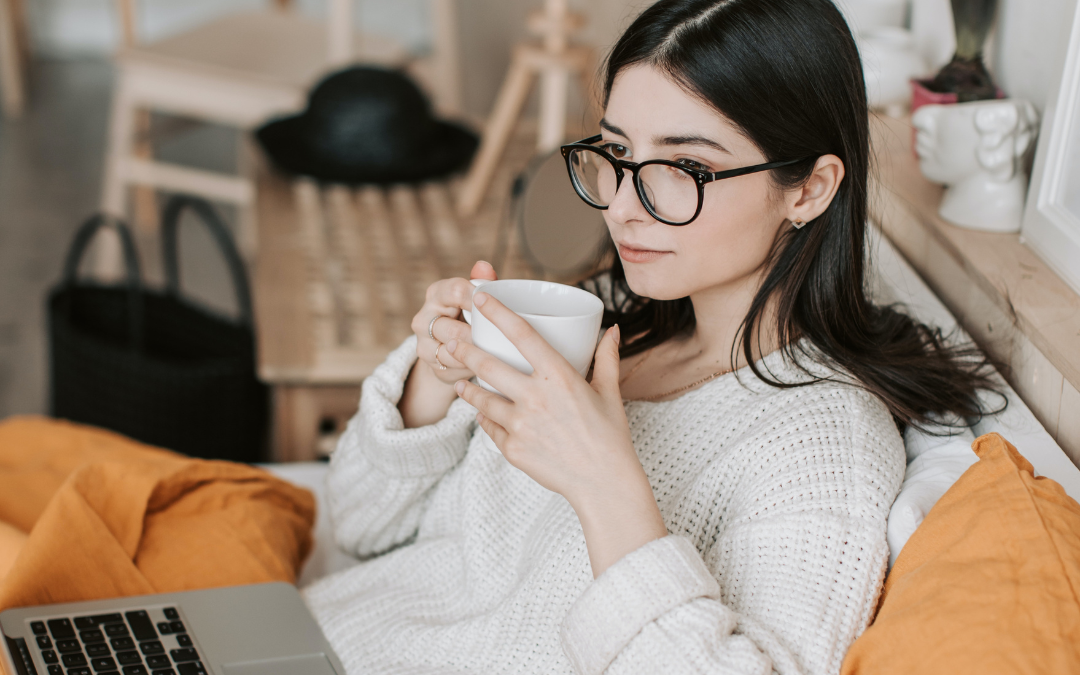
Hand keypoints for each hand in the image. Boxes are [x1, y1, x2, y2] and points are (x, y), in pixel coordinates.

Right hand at [409, 261, 497, 384]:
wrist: (448, 347)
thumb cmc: (469, 316)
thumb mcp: (476, 299)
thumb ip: (482, 282)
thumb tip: (484, 266)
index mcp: (437, 293)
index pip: (456, 292)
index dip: (480, 301)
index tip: (499, 308)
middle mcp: (423, 317)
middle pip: (452, 327)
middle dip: (478, 335)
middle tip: (501, 340)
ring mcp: (422, 342)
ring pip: (452, 349)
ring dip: (475, 352)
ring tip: (495, 353)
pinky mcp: (428, 362)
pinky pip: (452, 365)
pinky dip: (470, 365)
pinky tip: (485, 364)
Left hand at [447, 292, 667, 575]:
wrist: (604, 484)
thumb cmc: (610, 436)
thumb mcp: (610, 392)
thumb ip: (606, 357)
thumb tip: (611, 330)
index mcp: (559, 376)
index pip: (522, 334)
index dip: (497, 312)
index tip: (480, 297)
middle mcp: (535, 397)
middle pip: (487, 364)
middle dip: (464, 349)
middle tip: (452, 340)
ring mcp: (521, 424)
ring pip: (481, 398)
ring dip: (467, 388)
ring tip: (460, 382)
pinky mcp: (512, 449)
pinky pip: (490, 427)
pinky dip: (485, 418)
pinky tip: (482, 413)